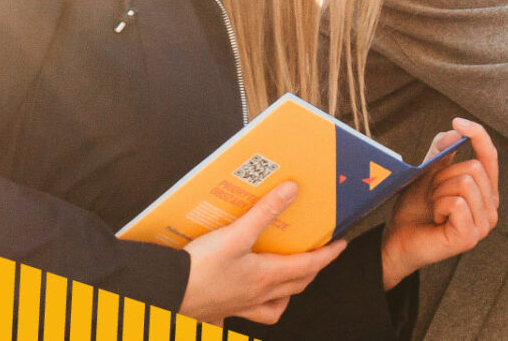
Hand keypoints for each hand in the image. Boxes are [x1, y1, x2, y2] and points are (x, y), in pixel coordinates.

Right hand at [178, 181, 347, 324]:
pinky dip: (252, 310)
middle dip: (311, 271)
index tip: (342, 245)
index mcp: (267, 276)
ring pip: (274, 308)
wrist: (165, 293)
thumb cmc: (200, 268)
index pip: (309, 266)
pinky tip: (246, 300)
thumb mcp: (235, 235)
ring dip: (286, 295)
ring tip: (286, 280)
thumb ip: (264, 212)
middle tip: (318, 257)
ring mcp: (240, 307)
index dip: (328, 255)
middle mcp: (258, 295)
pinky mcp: (222, 312)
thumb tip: (292, 190)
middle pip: (296, 286)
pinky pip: (245, 316)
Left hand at [382, 118, 501, 287]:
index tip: (457, 120)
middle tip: (433, 195)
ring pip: (465, 183)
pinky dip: (439, 205)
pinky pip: (457, 202)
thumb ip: (442, 152)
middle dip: (444, 176)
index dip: (478, 135)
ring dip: (440, 191)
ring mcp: (483, 224)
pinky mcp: (471, 236)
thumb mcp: (428, 173)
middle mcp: (491, 208)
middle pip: (474, 167)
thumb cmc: (414, 209)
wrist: (396, 239)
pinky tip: (436, 219)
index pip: (490, 156)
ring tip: (434, 207)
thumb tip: (455, 131)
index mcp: (485, 192)